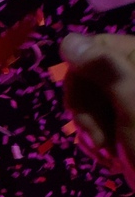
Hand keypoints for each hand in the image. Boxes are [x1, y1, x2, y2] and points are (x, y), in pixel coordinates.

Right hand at [61, 32, 134, 188]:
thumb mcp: (132, 105)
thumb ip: (104, 69)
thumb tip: (69, 40)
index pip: (94, 48)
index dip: (78, 79)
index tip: (80, 112)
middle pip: (88, 75)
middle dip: (85, 110)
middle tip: (100, 140)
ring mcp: (132, 99)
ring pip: (88, 101)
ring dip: (89, 131)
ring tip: (108, 152)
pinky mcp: (128, 121)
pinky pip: (96, 120)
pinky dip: (95, 140)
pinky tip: (110, 156)